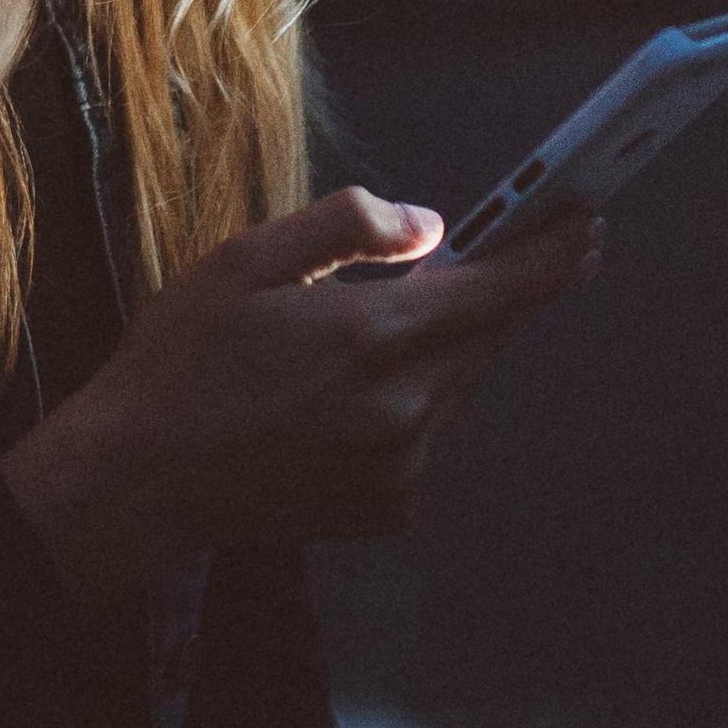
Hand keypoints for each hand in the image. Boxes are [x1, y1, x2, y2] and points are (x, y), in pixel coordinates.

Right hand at [0, 183, 602, 607]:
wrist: (138, 480)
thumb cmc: (183, 358)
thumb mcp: (248, 259)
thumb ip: (348, 228)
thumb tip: (431, 227)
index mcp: (376, 335)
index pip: (503, 288)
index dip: (554, 251)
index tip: (588, 220)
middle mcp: (405, 407)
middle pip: (488, 336)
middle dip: (495, 293)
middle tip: (490, 254)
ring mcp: (400, 466)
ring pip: (455, 387)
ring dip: (438, 350)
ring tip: (360, 335)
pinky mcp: (386, 508)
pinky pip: (422, 438)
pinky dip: (403, 406)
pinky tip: (332, 401)